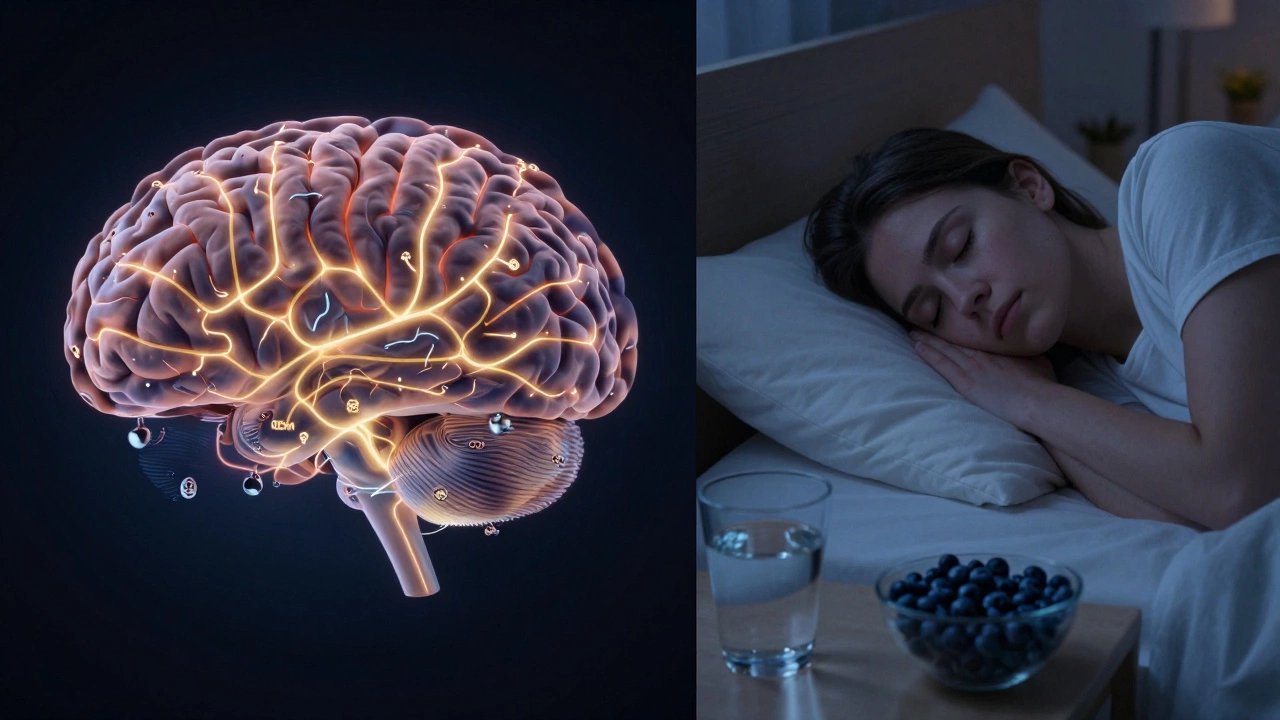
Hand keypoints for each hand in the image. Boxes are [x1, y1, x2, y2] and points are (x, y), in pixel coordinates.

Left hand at [909, 330, 1056, 427]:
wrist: (1035, 400)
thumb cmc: (1040, 382)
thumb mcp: (1034, 357)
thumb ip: (1021, 349)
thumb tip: (1020, 339)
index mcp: (996, 347)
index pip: (970, 335)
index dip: (956, 328)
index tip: (945, 319)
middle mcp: (981, 353)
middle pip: (954, 339)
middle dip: (936, 331)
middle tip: (920, 321)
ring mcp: (972, 366)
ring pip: (945, 349)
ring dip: (928, 339)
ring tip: (913, 331)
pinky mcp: (965, 382)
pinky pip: (942, 365)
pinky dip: (929, 354)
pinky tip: (918, 346)